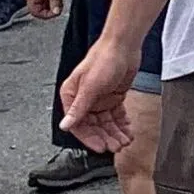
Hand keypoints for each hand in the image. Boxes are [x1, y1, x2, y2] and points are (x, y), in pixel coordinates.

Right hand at [60, 33, 134, 152]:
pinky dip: (122, 124)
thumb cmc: (104, 59)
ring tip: (125, 141)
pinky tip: (128, 131)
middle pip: (93, 126)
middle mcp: (84, 99)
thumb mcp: (90, 86)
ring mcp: (99, 99)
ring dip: (115, 133)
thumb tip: (65, 126)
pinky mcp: (113, 97)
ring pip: (106, 123)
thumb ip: (79, 108)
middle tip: (117, 147)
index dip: (89, 138)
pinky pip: (116, 115)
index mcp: (72, 95)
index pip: (78, 124)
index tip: (101, 147)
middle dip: (105, 137)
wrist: (124, 45)